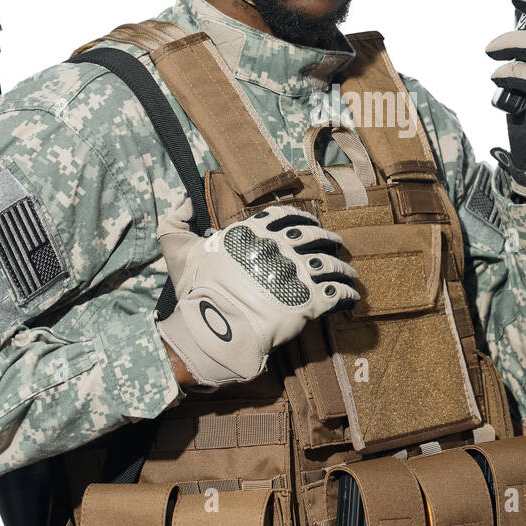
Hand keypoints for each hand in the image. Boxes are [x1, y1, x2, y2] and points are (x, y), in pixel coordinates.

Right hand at [154, 199, 357, 389]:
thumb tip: (183, 200)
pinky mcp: (311, 301)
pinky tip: (351, 299)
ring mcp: (298, 273)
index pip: (286, 216)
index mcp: (255, 232)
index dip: (302, 219)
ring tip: (349, 275)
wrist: (214, 325)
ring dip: (344, 268)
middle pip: (315, 236)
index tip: (310, 226)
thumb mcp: (176, 250)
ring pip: (332, 264)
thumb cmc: (196, 290)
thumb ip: (174, 222)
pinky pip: (339, 294)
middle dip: (329, 239)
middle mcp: (281, 247)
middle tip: (335, 246)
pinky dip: (349, 296)